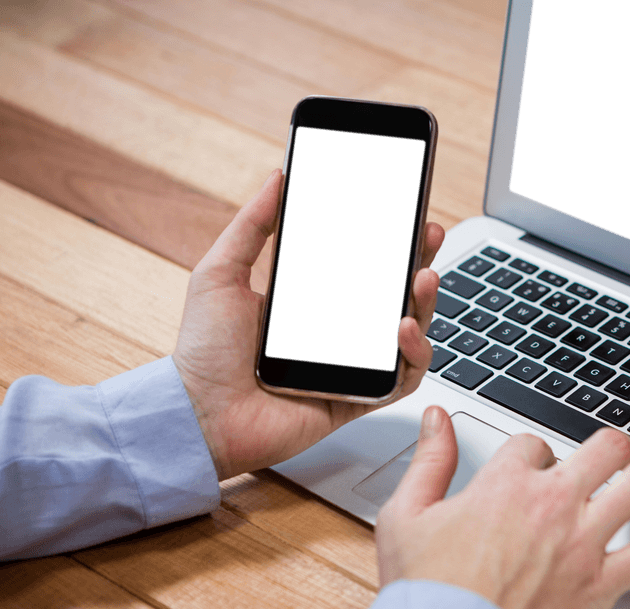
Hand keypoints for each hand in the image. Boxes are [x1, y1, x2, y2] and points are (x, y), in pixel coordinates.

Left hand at [173, 169, 444, 478]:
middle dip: (420, 261)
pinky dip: (414, 354)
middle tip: (429, 234)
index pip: (364, 265)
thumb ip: (252, 225)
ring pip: (410, 332)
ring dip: (424, 303)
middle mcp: (339, 332)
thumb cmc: (203, 350)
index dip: (390, 240)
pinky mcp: (358, 399)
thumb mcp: (221, 272)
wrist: (199, 412)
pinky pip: (402, 378)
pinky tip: (403, 329)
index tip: (406, 210)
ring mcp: (352, 365)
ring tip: (422, 278)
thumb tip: (277, 176)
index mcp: (313, 301)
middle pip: (396, 293)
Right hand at [375, 407, 629, 608]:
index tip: (535, 465)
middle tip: (622, 448)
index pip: (534, 444)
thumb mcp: (407, 513)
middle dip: (615, 444)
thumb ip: (428, 460)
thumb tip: (438, 419)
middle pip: (604, 449)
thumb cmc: (427, 590)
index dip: (535, 453)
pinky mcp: (600, 585)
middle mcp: (553, 503)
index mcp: (506, 483)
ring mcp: (582, 542)